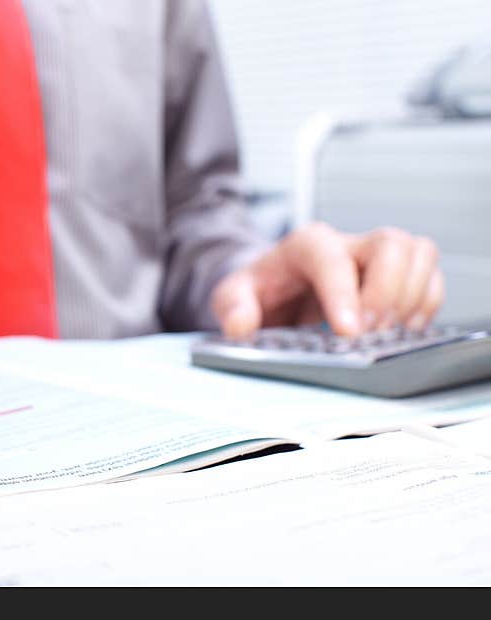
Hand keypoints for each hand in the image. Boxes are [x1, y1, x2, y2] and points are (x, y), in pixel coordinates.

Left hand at [211, 223, 443, 337]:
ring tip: (388, 331)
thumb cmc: (258, 291)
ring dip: (412, 296)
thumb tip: (241, 325)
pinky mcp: (395, 275)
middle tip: (369, 333)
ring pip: (417, 252)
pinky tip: (404, 328)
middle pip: (390, 244)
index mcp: (305, 245)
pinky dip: (426, 304)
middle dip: (387, 292)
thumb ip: (232, 307)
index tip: (348, 331)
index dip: (344, 294)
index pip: (332, 259)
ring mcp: (373, 258)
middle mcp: (345, 245)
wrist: (272, 291)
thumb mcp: (231, 296)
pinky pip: (430, 276)